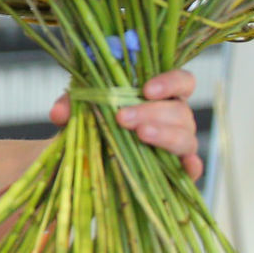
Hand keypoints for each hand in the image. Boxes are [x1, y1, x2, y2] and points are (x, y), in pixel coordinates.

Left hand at [49, 70, 203, 182]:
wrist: (89, 160)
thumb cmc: (94, 125)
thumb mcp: (79, 112)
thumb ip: (71, 105)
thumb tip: (60, 112)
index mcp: (160, 97)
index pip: (182, 81)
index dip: (170, 82)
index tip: (146, 89)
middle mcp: (175, 118)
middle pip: (180, 110)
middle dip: (151, 112)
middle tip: (122, 117)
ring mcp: (178, 145)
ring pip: (187, 137)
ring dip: (165, 135)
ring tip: (140, 135)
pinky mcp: (177, 171)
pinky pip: (193, 168)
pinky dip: (191, 166)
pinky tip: (183, 166)